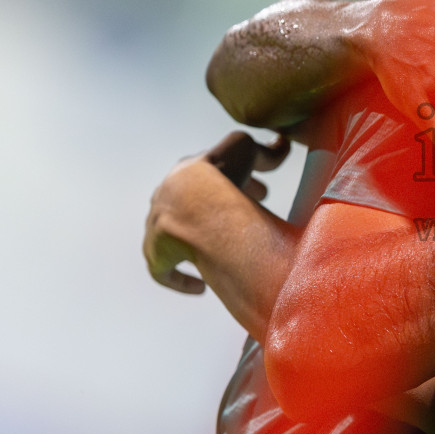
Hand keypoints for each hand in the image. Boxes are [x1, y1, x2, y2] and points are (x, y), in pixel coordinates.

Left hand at [143, 132, 288, 292]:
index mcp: (186, 171)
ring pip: (176, 236)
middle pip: (191, 205)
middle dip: (215, 210)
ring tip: (220, 254)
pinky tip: (200, 287)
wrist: (196, 207)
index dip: (239, 180)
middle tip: (242, 221)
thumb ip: (265, 151)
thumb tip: (280, 146)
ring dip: (196, 243)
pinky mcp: (154, 254)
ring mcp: (156, 227)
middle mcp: (165, 197)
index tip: (260, 191)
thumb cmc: (221, 176)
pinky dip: (182, 278)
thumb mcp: (247, 150)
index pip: (212, 174)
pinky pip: (165, 270)